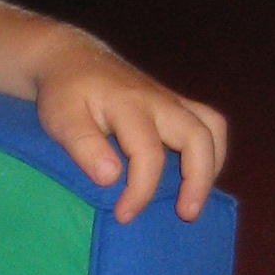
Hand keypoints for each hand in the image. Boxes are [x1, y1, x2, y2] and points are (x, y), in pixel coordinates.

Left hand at [32, 30, 226, 222]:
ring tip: (196, 198)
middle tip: (186, 215)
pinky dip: (211, 152)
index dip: (141, 190)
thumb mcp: (61, 119)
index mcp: (129, 104)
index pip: (148, 153)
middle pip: (198, 136)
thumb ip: (84, 146)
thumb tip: (110, 178)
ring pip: (212, 126)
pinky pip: (209, 123)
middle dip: (198, 179)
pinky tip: (196, 176)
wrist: (72, 59)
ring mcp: (171, 99)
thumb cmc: (65, 93)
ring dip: (212, 165)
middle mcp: (158, 100)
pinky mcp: (176, 103)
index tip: (124, 215)